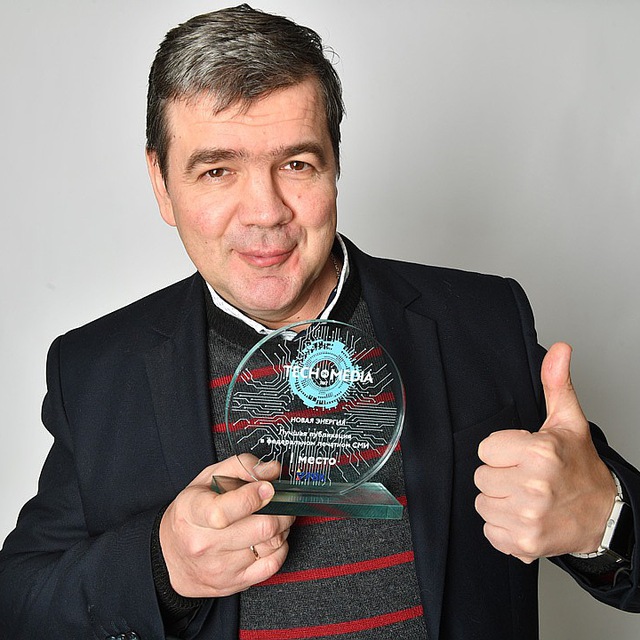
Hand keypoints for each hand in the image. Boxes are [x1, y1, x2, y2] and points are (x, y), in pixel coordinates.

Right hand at [159, 454, 294, 596]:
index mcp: (194, 513)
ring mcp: (220, 567)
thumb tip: (270, 470)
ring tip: (275, 517)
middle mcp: (205, 544)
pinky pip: (272, 566)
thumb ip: (241, 467)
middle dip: (281, 510)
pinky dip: (280, 548)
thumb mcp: (207, 479)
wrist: (170, 557)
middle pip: (261, 528)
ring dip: (282, 528)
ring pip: (271, 545)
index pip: (225, 511)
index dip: (254, 497)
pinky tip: (271, 538)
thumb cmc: (191, 514)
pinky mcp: (233, 583)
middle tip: (281, 501)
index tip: (267, 488)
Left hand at [474, 342, 616, 562]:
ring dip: (500, 501)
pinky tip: (524, 517)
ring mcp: (529, 517)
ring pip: (482, 503)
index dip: (502, 451)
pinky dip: (502, 527)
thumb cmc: (580, 467)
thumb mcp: (567, 422)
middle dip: (500, 475)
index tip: (522, 455)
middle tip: (525, 476)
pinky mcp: (524, 543)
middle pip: (481, 476)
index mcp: (539, 452)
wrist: (604, 515)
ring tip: (525, 496)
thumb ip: (556, 384)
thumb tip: (559, 349)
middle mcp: (534, 486)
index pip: (484, 449)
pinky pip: (489, 531)